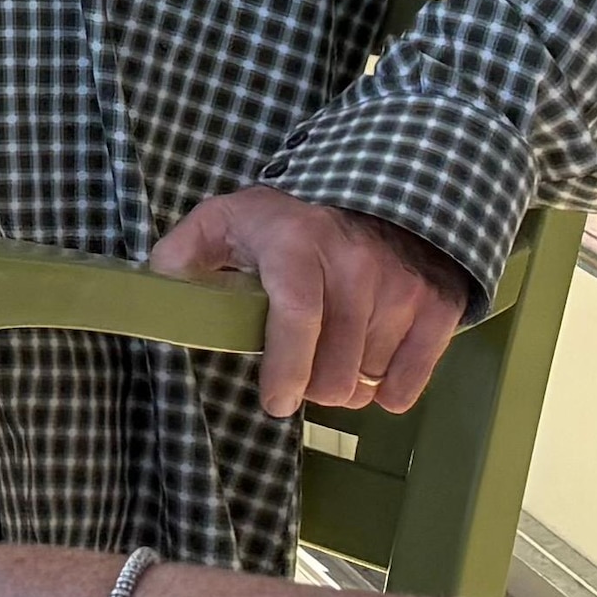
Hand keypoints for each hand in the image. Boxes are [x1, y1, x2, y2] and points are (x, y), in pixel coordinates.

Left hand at [151, 186, 471, 420]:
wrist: (373, 194)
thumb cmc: (285, 223)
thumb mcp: (224, 223)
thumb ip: (183, 256)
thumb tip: (158, 292)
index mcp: (297, 242)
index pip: (298, 314)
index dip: (287, 368)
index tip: (275, 402)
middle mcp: (357, 262)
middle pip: (335, 370)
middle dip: (310, 384)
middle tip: (300, 365)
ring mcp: (403, 285)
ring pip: (367, 380)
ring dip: (345, 381)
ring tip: (332, 351)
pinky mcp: (438, 306)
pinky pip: (407, 384)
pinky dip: (386, 390)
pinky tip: (369, 365)